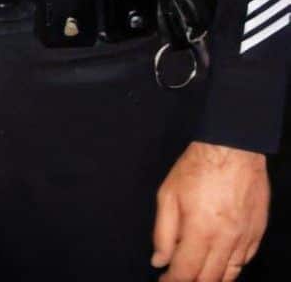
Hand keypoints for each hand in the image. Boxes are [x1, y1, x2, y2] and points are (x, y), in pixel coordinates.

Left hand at [152, 142, 268, 281]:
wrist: (233, 148)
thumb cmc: (196, 167)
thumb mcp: (168, 194)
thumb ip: (162, 232)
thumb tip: (159, 260)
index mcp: (201, 231)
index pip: (185, 272)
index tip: (163, 281)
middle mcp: (225, 241)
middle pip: (208, 279)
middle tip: (178, 279)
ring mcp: (244, 239)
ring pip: (229, 275)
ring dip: (211, 279)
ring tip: (197, 276)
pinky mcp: (257, 233)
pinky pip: (244, 262)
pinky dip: (230, 268)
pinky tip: (219, 265)